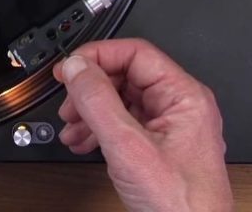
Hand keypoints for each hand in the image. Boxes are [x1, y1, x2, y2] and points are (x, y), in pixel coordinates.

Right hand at [53, 38, 232, 211]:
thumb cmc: (181, 205)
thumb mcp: (129, 147)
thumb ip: (100, 103)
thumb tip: (78, 68)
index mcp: (184, 96)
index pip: (136, 54)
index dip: (98, 56)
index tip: (71, 68)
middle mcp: (180, 107)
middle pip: (126, 77)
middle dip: (91, 89)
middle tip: (68, 102)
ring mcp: (170, 128)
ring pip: (122, 102)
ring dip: (91, 112)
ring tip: (72, 128)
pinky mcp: (159, 148)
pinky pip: (125, 125)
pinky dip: (100, 131)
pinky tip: (84, 142)